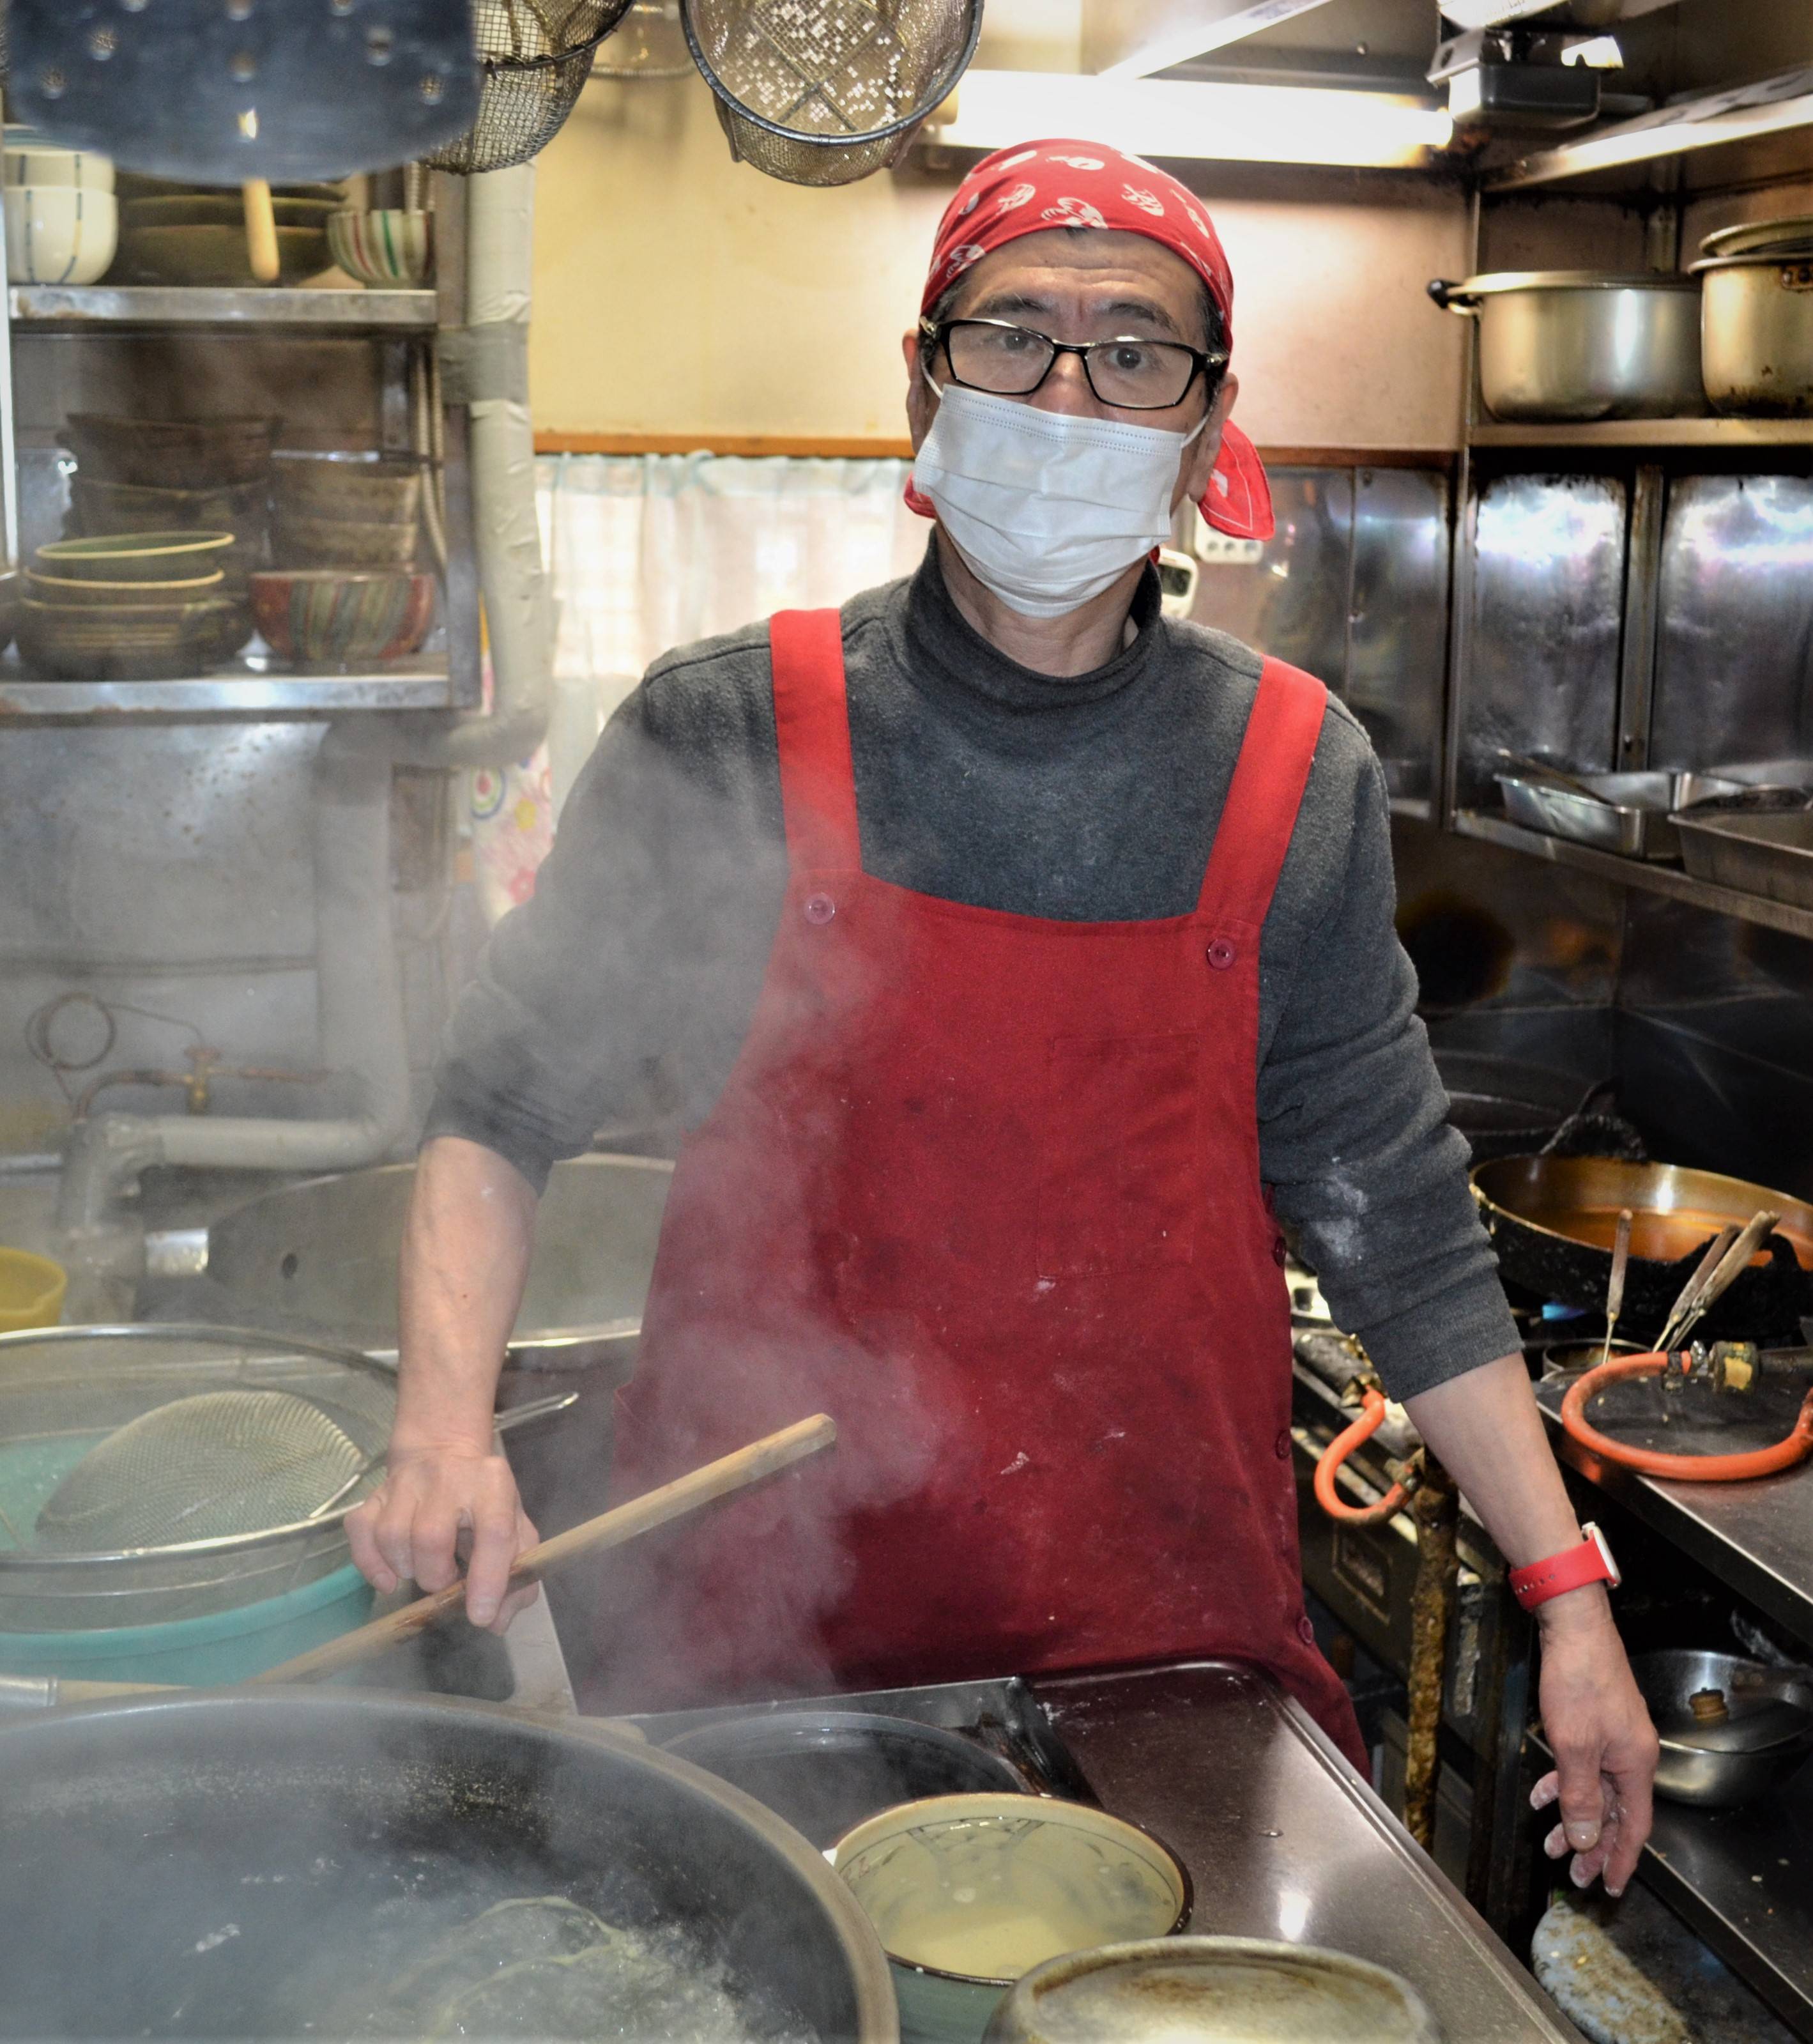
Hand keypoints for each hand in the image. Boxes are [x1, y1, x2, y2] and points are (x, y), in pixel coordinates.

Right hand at [346, 1444, 540, 1633]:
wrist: (442, 1451)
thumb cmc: (483, 1500)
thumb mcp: (514, 1527)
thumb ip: (517, 1575)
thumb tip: (496, 1621)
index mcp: (492, 1485)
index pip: (494, 1531)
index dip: (488, 1578)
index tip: (480, 1614)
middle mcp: (448, 1477)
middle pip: (431, 1538)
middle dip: (436, 1576)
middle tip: (446, 1580)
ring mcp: (406, 1483)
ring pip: (392, 1537)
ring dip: (405, 1569)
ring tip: (423, 1567)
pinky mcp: (375, 1494)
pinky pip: (361, 1533)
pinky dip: (370, 1564)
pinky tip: (389, 1575)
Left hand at [1529, 1588, 1658, 1895]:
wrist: (1573, 1626)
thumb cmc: (1578, 1682)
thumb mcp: (1574, 1747)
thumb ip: (1580, 1796)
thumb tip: (1585, 1840)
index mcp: (1636, 1765)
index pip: (1634, 1827)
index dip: (1622, 1859)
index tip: (1611, 1887)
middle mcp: (1631, 1754)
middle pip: (1615, 1813)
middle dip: (1593, 1845)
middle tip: (1573, 1873)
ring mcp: (1614, 1736)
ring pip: (1596, 1790)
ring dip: (1573, 1816)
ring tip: (1549, 1842)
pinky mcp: (1596, 1721)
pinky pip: (1583, 1765)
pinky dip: (1564, 1781)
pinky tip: (1541, 1792)